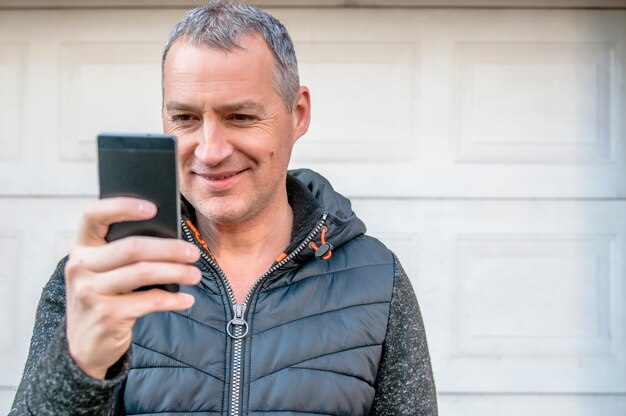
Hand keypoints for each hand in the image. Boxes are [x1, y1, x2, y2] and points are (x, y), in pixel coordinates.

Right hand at [64, 197, 200, 378]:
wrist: (86, 345)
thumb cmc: (106, 297)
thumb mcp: (104, 271)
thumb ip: (124, 252)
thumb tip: (171, 237)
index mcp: (80, 247)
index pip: (94, 214)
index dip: (123, 206)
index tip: (153, 208)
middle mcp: (80, 266)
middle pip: (132, 247)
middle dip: (170, 249)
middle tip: (194, 253)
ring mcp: (90, 292)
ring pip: (144, 272)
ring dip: (177, 272)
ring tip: (195, 275)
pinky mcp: (106, 315)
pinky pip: (149, 301)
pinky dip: (173, 300)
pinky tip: (187, 300)